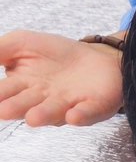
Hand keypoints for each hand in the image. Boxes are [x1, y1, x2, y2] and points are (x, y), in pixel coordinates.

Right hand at [0, 30, 122, 126]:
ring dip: (43, 115)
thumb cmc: (57, 55)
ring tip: (33, 117)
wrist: (99, 57)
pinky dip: (80, 116)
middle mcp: (40, 101)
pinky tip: (73, 115)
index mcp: (20, 87)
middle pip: (24, 105)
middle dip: (14, 107)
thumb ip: (0, 49)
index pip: (2, 92)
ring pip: (52, 112)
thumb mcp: (24, 44)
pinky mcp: (92, 106)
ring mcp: (66, 104)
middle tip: (3, 110)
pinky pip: (86, 113)